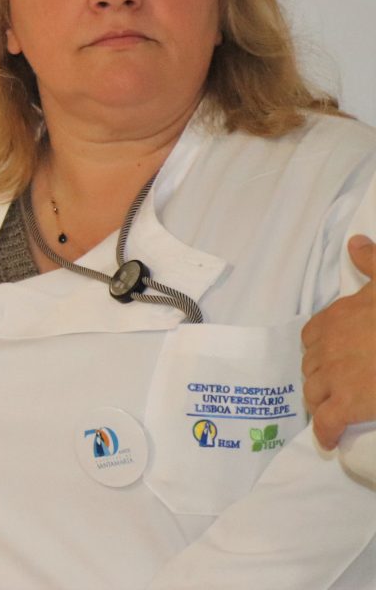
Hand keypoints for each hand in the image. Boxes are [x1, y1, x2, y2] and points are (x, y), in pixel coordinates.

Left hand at [302, 235, 375, 448]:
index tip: (334, 358)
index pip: (313, 337)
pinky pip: (326, 422)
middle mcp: (326, 346)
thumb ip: (370, 261)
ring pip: (314, 393)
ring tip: (333, 412)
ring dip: (321, 403)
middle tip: (338, 387)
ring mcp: (333, 377)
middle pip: (312, 367)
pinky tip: (330, 442)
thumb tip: (355, 240)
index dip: (322, 349)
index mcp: (335, 318)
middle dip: (321, 377)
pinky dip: (326, 433)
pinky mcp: (346, 404)